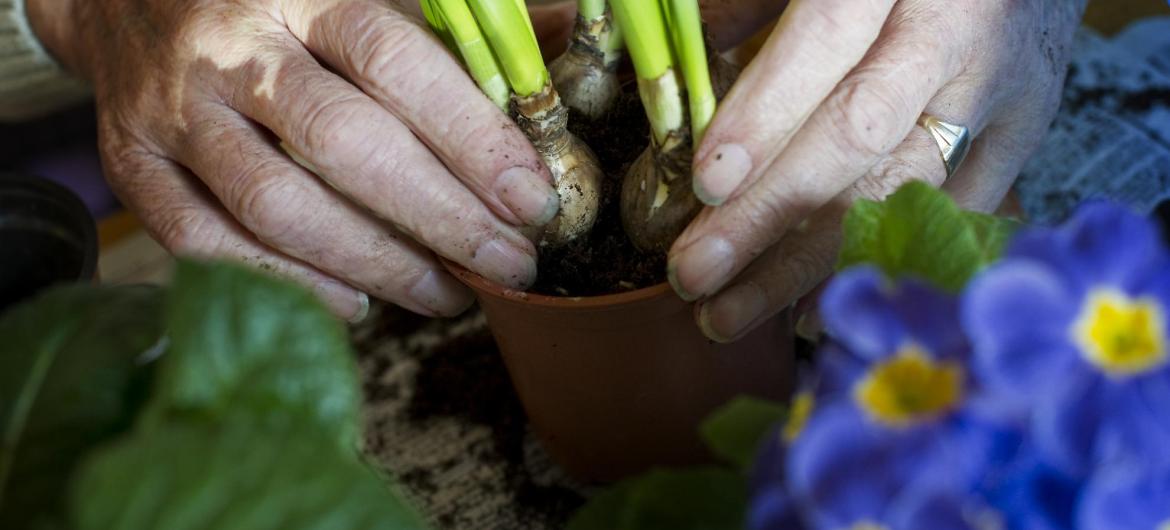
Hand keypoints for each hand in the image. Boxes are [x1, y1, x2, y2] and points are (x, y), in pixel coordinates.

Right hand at [27, 0, 572, 321]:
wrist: (130, 0)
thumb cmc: (278, 10)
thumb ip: (450, 37)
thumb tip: (559, 60)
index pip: (393, 60)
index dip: (469, 136)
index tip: (530, 199)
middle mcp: (231, 48)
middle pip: (341, 142)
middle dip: (439, 218)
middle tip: (509, 266)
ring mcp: (174, 111)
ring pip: (276, 205)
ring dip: (376, 265)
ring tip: (448, 294)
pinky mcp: (132, 166)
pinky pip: (206, 244)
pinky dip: (290, 284)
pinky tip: (355, 303)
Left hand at [671, 0, 1085, 340]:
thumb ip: (754, 10)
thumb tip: (679, 92)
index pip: (823, 44)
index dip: (764, 116)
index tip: (706, 185)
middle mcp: (955, 29)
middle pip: (856, 134)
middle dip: (767, 213)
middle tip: (694, 272)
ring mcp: (999, 86)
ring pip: (898, 188)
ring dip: (805, 261)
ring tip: (728, 312)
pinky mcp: (1027, 129)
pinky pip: (954, 213)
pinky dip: (879, 261)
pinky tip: (811, 308)